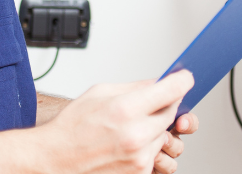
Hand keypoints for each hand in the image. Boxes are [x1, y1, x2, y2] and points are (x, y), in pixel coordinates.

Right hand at [37, 70, 193, 173]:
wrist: (57, 159)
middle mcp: (136, 134)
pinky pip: (155, 151)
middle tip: (150, 102)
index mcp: (125, 109)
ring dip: (154, 126)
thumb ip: (134, 87)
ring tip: (129, 126)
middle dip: (165, 104)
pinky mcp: (140, 172)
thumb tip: (159, 82)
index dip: (181, 81)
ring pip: (164, 133)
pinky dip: (146, 144)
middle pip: (171, 112)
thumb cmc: (73, 126)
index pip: (171, 91)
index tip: (184, 78)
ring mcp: (139, 156)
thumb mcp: (100, 92)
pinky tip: (126, 142)